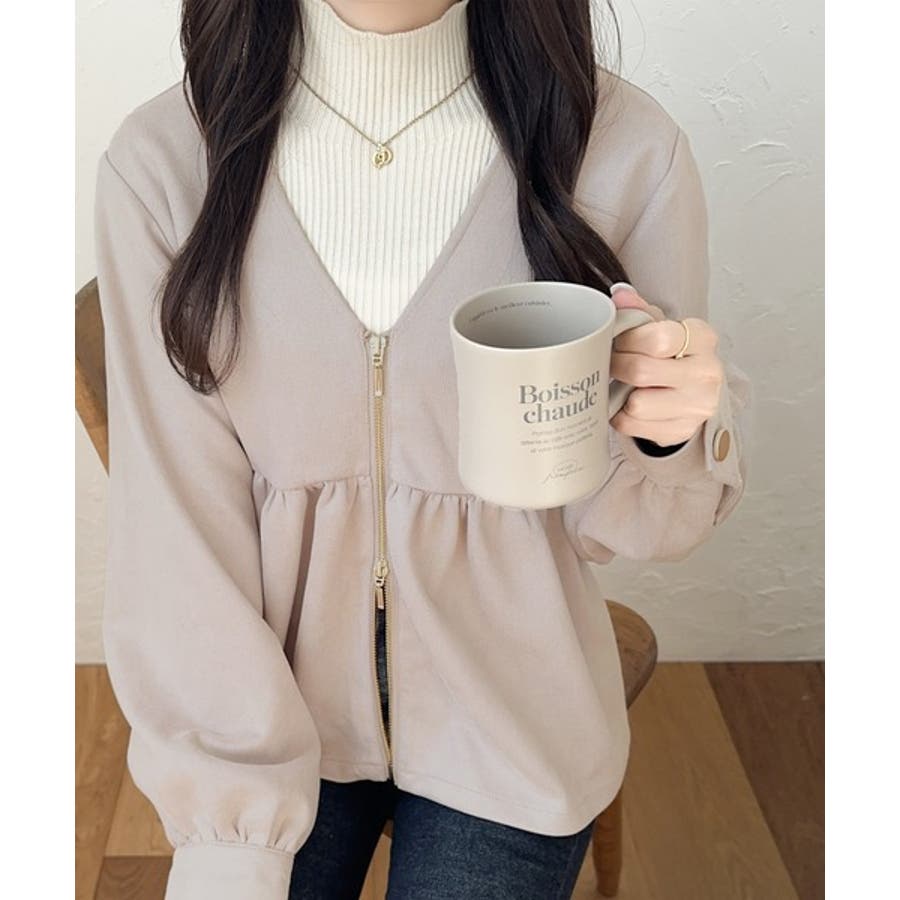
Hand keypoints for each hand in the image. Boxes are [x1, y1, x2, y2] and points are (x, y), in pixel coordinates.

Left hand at [607, 283, 723, 446]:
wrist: (694, 392)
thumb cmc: (675, 355)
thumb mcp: (662, 326)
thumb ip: (640, 311)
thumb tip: (621, 295)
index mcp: (703, 339)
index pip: (659, 338)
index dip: (628, 340)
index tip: (619, 341)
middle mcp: (706, 373)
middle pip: (642, 371)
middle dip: (617, 366)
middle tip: (612, 362)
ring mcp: (696, 406)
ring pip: (636, 404)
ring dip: (620, 394)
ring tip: (622, 384)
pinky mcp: (680, 430)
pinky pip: (632, 425)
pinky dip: (621, 415)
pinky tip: (627, 404)